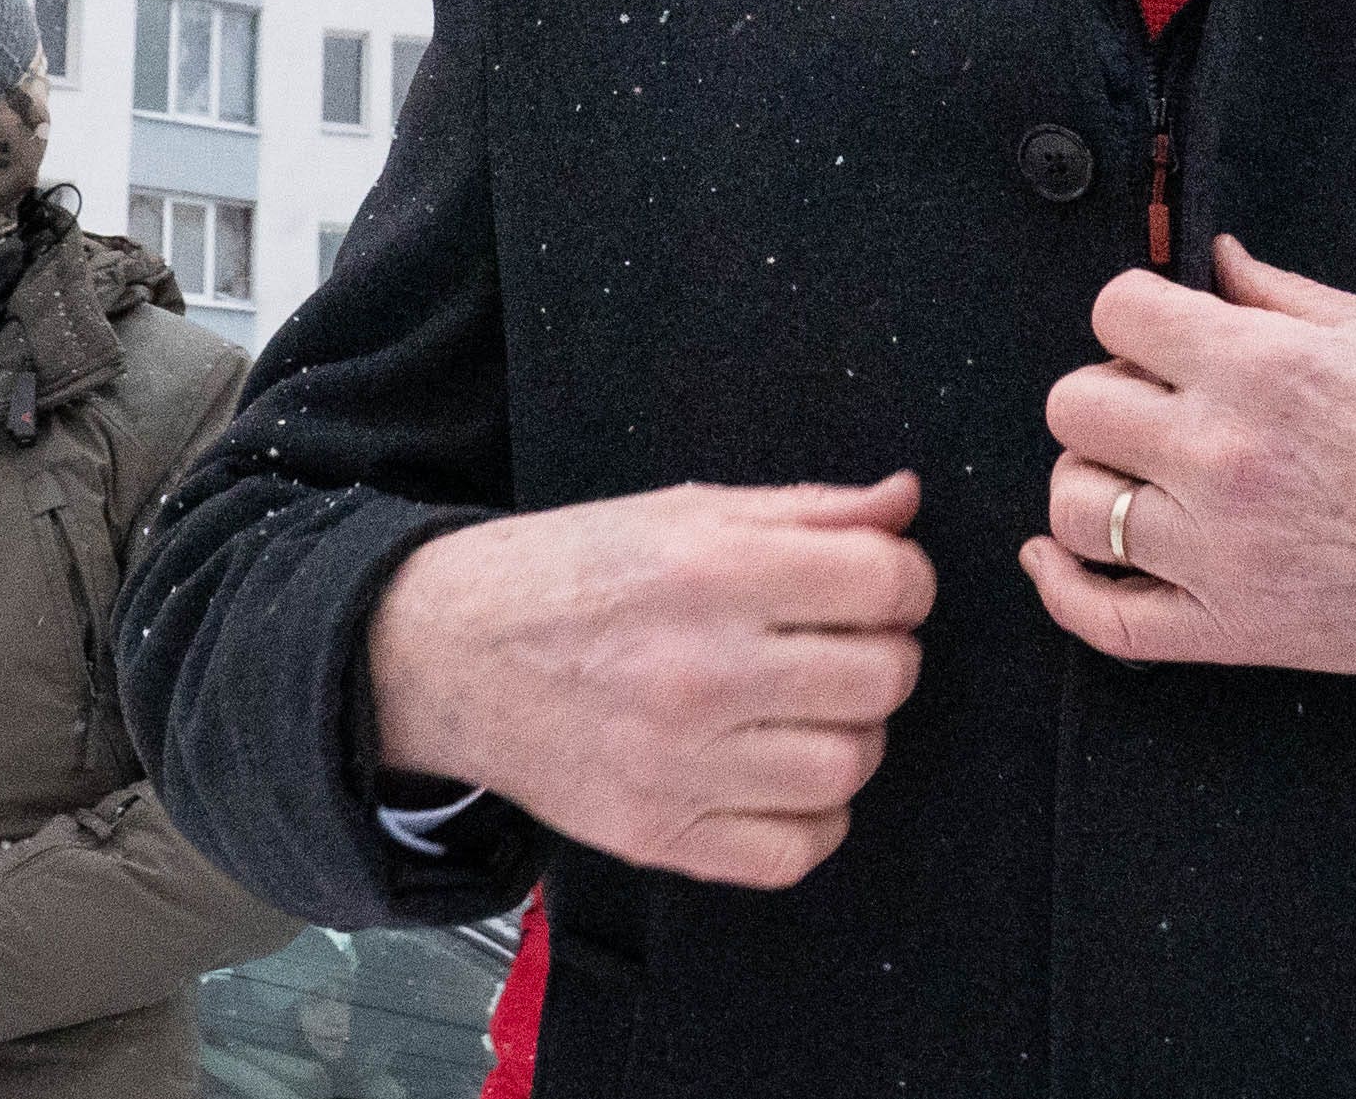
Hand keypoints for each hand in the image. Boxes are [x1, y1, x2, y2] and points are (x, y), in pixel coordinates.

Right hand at [369, 472, 934, 890]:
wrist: (453, 653)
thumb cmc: (572, 572)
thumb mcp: (683, 511)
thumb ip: (804, 510)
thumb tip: (903, 504)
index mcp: (709, 573)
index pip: (883, 582)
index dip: (902, 578)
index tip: (879, 583)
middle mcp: (699, 672)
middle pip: (882, 678)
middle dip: (884, 652)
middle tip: (844, 643)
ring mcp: (679, 766)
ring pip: (849, 768)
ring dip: (853, 735)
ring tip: (811, 708)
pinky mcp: (660, 836)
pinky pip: (795, 851)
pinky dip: (811, 817)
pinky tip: (780, 773)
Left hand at [1022, 237, 1355, 676]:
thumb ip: (1275, 293)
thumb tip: (1209, 261)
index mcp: (1260, 366)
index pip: (1116, 310)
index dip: (1133, 314)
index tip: (1158, 331)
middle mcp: (1224, 456)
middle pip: (1076, 404)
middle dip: (1107, 389)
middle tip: (1156, 402)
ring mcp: (1221, 551)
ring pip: (1075, 504)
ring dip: (1091, 478)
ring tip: (1136, 471)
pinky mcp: (1235, 628)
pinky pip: (1105, 618)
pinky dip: (1060, 586)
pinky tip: (1052, 553)